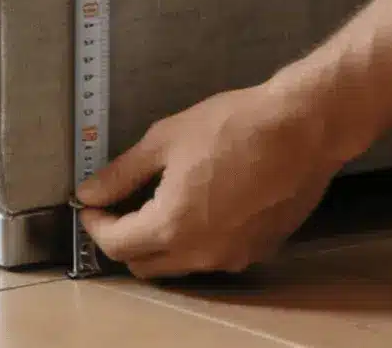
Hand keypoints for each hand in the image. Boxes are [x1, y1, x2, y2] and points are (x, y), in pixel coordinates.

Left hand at [76, 80, 349, 278]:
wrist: (303, 129)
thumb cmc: (233, 126)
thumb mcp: (166, 141)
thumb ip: (121, 174)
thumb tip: (88, 194)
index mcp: (171, 226)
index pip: (116, 245)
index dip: (96, 226)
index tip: (90, 207)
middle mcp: (201, 254)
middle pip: (145, 265)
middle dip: (125, 240)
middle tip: (121, 207)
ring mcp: (233, 257)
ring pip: (181, 265)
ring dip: (162, 243)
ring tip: (164, 203)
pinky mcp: (259, 250)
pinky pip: (214, 256)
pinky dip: (198, 240)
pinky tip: (205, 206)